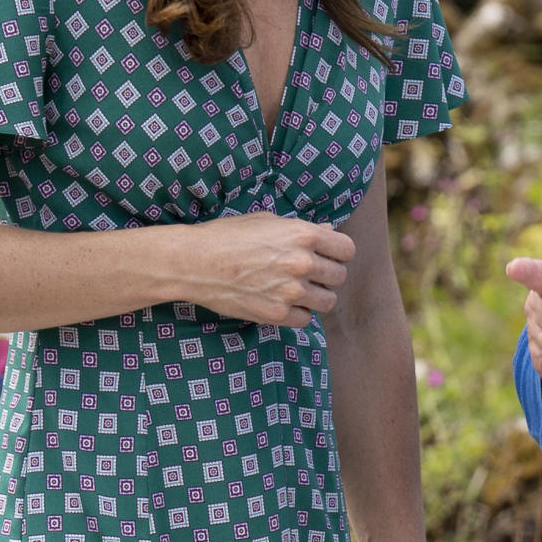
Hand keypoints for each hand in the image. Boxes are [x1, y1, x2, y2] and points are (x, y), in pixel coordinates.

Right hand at [187, 214, 353, 327]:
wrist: (195, 262)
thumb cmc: (228, 236)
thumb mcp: (267, 221)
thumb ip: (301, 229)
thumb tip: (328, 232)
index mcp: (303, 234)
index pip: (346, 250)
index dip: (339, 253)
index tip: (329, 256)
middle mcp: (301, 263)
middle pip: (339, 277)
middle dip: (328, 275)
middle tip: (311, 274)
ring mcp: (290, 291)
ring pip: (327, 302)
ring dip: (317, 297)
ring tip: (299, 290)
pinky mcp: (276, 314)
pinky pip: (306, 320)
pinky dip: (299, 313)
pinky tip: (284, 303)